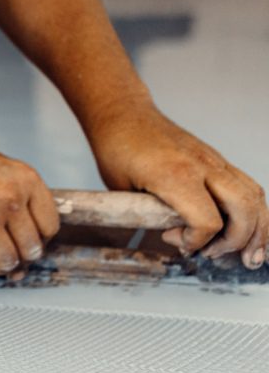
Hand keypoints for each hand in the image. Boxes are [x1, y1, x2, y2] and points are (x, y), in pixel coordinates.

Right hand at [0, 131, 60, 275]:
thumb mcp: (1, 168)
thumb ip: (19, 196)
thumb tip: (28, 236)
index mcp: (26, 180)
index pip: (49, 226)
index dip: (40, 239)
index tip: (27, 241)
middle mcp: (10, 200)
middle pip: (31, 248)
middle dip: (21, 256)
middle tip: (9, 254)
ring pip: (7, 261)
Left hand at [88, 106, 268, 269]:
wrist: (124, 115)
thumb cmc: (117, 150)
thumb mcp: (121, 190)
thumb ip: (149, 215)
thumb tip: (175, 238)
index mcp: (174, 174)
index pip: (206, 220)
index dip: (196, 241)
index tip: (175, 241)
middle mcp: (202, 165)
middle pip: (243, 208)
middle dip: (239, 241)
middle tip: (219, 258)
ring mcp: (214, 161)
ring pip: (253, 196)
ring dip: (258, 229)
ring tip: (252, 255)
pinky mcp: (218, 161)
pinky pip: (247, 186)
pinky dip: (254, 211)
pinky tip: (250, 231)